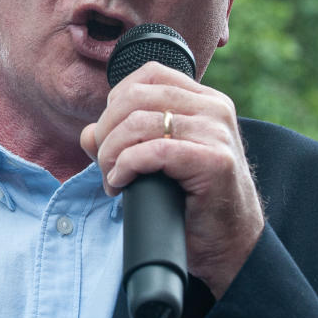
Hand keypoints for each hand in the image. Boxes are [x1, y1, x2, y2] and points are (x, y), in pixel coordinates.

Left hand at [80, 62, 263, 297]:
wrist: (230, 242)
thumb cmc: (192, 202)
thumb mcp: (157, 162)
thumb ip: (123, 141)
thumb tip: (87, 134)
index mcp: (204, 100)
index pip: (148, 74)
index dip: (116, 101)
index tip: (109, 135)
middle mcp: (214, 109)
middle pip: (136, 97)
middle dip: (107, 130)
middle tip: (104, 163)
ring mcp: (217, 133)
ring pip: (139, 123)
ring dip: (112, 153)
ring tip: (111, 178)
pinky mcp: (214, 161)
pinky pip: (153, 151)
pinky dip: (126, 166)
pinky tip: (121, 183)